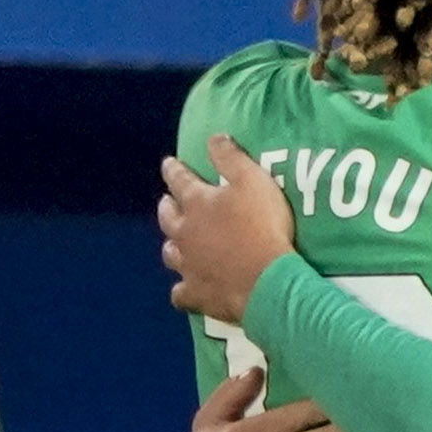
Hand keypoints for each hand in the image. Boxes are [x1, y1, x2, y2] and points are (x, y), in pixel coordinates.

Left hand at [157, 132, 298, 324]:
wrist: (266, 278)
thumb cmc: (261, 225)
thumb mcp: (252, 180)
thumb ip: (231, 158)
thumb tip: (213, 137)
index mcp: (197, 204)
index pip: (180, 181)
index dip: (174, 170)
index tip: (167, 163)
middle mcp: (185, 234)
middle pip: (168, 218)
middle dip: (166, 207)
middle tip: (166, 202)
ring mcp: (187, 266)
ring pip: (170, 254)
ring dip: (171, 244)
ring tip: (174, 241)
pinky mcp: (195, 294)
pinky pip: (180, 293)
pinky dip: (181, 288)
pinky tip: (184, 287)